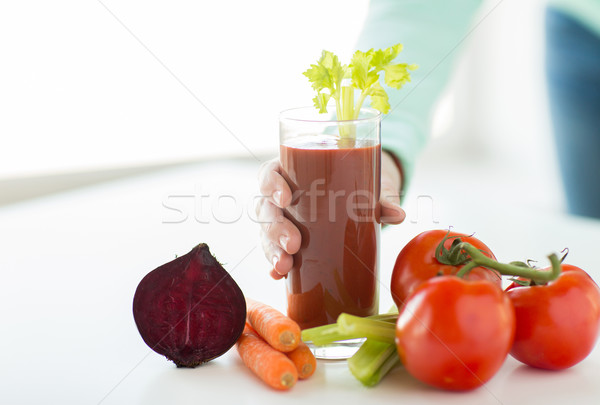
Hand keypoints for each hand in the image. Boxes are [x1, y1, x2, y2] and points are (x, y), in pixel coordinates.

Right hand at [256, 152, 405, 279]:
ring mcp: (282, 219)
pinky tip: (278, 275)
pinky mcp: (287, 240)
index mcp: (292, 171)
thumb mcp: (367, 184)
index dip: (270, 185)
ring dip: (271, 250)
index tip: (285, 198)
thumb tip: (398, 215)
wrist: (360, 194)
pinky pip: (274, 252)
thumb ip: (381, 197)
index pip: (269, 173)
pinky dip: (274, 265)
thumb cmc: (356, 181)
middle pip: (265, 208)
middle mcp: (281, 195)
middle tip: (294, 244)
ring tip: (284, 265)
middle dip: (275, 228)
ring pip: (265, 232)